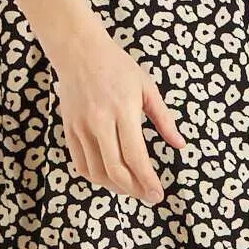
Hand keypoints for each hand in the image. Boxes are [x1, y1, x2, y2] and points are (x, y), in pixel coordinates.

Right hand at [52, 28, 184, 204]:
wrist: (79, 52)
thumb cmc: (117, 67)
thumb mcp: (147, 88)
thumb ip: (164, 119)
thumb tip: (179, 145)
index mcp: (123, 110)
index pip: (135, 156)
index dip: (148, 180)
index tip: (158, 194)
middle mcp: (100, 122)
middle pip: (115, 169)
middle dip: (135, 190)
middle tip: (149, 197)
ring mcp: (81, 127)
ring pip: (97, 172)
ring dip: (116, 187)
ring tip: (131, 188)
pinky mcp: (69, 130)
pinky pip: (81, 164)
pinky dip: (96, 177)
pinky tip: (110, 178)